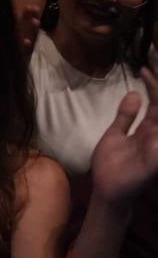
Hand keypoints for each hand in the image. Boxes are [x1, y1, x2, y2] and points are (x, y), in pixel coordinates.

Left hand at [90, 69, 157, 209]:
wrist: (105, 188)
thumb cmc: (112, 163)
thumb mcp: (115, 133)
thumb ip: (125, 116)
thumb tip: (134, 93)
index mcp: (147, 129)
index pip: (156, 104)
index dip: (153, 86)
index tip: (145, 69)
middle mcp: (155, 137)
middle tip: (154, 73)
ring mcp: (156, 149)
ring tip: (157, 88)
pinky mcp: (153, 162)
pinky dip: (157, 136)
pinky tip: (155, 125)